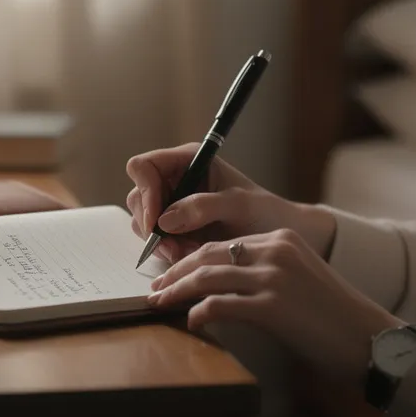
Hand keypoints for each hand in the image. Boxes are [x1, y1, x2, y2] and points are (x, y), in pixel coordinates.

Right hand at [124, 143, 334, 262]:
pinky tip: (190, 256)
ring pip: (142, 222)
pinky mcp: (174, 228)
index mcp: (187, 160)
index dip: (144, 192)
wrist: (277, 237)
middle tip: (174, 249)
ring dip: (161, 242)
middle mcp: (174, 179)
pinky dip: (168, 251)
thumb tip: (164, 220)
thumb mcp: (238, 205)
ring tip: (189, 253)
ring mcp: (172, 205)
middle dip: (152, 226)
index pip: (143, 167)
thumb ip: (202, 207)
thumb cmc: (265, 212)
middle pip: (138, 197)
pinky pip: (155, 240)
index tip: (156, 221)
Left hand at [145, 230, 400, 383]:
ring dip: (176, 292)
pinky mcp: (272, 306)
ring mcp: (274, 277)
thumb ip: (264, 274)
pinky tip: (191, 323)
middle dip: (175, 273)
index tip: (171, 273)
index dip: (191, 259)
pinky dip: (199, 314)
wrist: (370, 341)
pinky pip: (219, 306)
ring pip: (207, 277)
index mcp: (281, 239)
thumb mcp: (299, 280)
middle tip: (155, 288)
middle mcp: (276, 250)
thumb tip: (219, 289)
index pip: (222, 244)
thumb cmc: (334, 319)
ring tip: (158, 303)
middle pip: (208, 255)